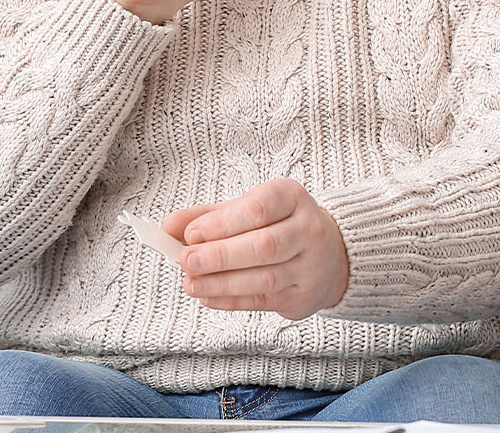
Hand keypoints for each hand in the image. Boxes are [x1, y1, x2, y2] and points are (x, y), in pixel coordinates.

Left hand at [164, 179, 349, 320]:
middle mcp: (307, 230)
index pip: (258, 209)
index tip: (191, 234)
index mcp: (291, 198)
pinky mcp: (303, 296)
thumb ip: (208, 216)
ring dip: (222, 283)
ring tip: (191, 283)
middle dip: (220, 256)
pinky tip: (208, 296)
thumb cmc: (278, 225)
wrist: (330, 254)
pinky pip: (264, 301)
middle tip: (185, 260)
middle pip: (264, 246)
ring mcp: (309, 266)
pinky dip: (231, 300)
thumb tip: (169, 226)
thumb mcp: (247, 209)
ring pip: (265, 278)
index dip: (222, 223)